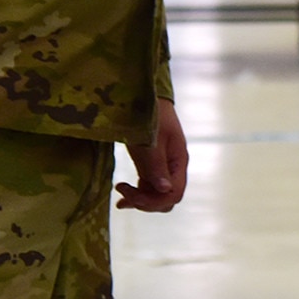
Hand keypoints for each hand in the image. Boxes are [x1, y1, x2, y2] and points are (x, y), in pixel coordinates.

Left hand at [117, 97, 188, 212]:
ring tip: (120, 191)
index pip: (173, 193)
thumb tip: (166, 191)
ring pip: (156, 195)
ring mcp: (164, 166)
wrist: (147, 97)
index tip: (131, 193)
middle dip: (146, 202)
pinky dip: (137, 193)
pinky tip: (122, 191)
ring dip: (139, 199)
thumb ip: (156, 165)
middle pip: (166, 198)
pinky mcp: (153, 164)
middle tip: (124, 193)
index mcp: (178, 160)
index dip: (153, 200)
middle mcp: (174, 167)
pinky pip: (149, 186)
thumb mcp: (150, 139)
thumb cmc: (150, 114)